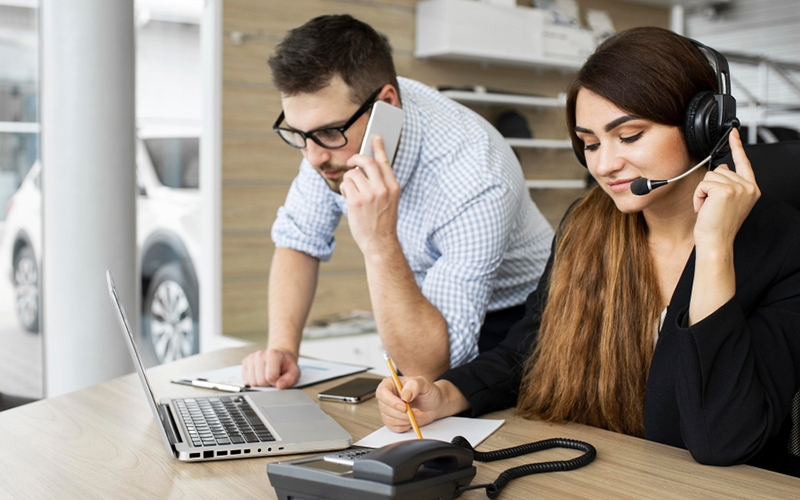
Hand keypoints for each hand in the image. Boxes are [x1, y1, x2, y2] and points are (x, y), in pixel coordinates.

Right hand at [241, 348, 299, 388]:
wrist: (280, 357)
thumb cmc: (286, 365)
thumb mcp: (294, 372)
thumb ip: (290, 379)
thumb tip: (279, 386)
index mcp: (273, 354)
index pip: (270, 377)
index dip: (276, 382)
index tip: (280, 378)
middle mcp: (260, 354)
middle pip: (260, 381)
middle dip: (268, 384)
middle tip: (273, 378)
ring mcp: (251, 358)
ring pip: (252, 382)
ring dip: (260, 383)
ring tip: (267, 376)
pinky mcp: (245, 362)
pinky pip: (246, 380)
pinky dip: (253, 381)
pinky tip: (260, 375)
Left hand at [339, 136, 400, 253]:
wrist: (380, 242)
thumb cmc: (383, 221)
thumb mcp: (390, 200)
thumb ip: (382, 184)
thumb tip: (368, 166)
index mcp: (394, 187)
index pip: (385, 162)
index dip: (379, 148)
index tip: (375, 138)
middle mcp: (383, 189)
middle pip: (367, 162)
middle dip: (357, 158)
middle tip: (352, 161)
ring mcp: (369, 195)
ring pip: (353, 173)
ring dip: (349, 178)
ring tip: (352, 189)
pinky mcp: (356, 201)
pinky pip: (346, 184)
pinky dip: (345, 189)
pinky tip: (349, 197)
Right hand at [376, 375, 446, 432]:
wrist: (434, 404)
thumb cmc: (428, 392)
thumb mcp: (424, 383)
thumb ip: (414, 385)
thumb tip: (404, 395)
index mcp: (390, 384)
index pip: (382, 392)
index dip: (391, 401)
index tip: (404, 406)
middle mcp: (387, 397)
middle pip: (384, 408)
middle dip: (402, 413)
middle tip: (417, 411)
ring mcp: (388, 409)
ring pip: (389, 419)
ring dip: (405, 419)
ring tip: (417, 414)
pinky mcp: (392, 421)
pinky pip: (394, 427)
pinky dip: (405, 426)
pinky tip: (412, 419)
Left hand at [693, 128, 760, 249]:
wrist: (716, 241)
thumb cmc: (718, 226)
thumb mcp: (727, 202)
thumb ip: (729, 184)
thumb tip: (723, 168)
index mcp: (751, 189)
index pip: (744, 162)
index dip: (738, 146)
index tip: (733, 132)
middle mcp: (748, 187)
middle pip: (720, 169)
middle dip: (710, 186)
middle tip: (712, 205)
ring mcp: (738, 188)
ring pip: (710, 175)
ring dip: (703, 192)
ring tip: (708, 207)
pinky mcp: (725, 190)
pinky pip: (703, 183)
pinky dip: (698, 195)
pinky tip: (704, 208)